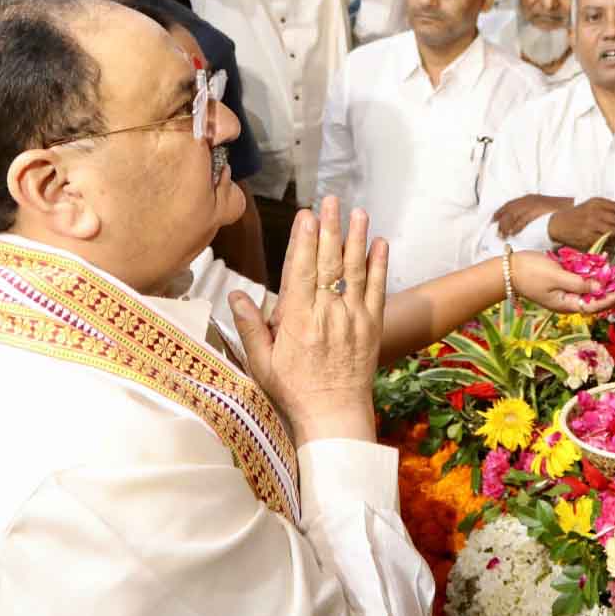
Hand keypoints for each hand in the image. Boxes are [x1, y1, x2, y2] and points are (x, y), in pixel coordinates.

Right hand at [231, 197, 385, 443]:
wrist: (334, 414)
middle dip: (330, 229)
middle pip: (328, 264)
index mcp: (298, 322)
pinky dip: (379, 265)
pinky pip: (377, 290)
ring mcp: (353, 319)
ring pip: (355, 271)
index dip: (304, 241)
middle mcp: (328, 315)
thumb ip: (250, 327)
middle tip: (331, 201)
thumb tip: (234, 295)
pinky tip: (379, 243)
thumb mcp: (262, 363)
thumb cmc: (294, 390)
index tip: (306, 216)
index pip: (301, 272)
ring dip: (356, 239)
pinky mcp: (372, 325)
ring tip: (358, 212)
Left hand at [492, 194, 571, 237]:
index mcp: (532, 198)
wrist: (572, 212)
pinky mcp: (536, 213)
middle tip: (494, 228)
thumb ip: (535, 213)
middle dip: (500, 219)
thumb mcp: (545, 208)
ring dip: (506, 225)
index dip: (501, 211)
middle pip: (509, 209)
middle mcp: (530, 200)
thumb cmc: (563, 212)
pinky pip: (521, 221)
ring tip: (502, 234)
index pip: (511, 204)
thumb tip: (527, 221)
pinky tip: (512, 233)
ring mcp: (533, 206)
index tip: (494, 218)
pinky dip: (515, 227)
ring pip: (513, 215)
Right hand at [508, 250, 614, 313]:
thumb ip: (578, 283)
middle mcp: (570, 300)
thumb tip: (598, 288)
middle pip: (599, 299)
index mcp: (568, 304)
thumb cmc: (530, 273)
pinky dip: (595, 272)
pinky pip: (583, 278)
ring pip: (593, 289)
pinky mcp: (563, 280)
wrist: (508, 269)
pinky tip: (605, 263)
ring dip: (609, 283)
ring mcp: (566, 291)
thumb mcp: (555, 276)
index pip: (598, 304)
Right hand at [548, 197, 614, 248]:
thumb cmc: (579, 214)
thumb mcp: (594, 205)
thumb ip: (613, 204)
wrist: (559, 224)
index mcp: (597, 202)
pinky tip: (610, 243)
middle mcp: (594, 212)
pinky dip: (610, 243)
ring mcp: (590, 225)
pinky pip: (605, 241)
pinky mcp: (587, 237)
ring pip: (614, 231)